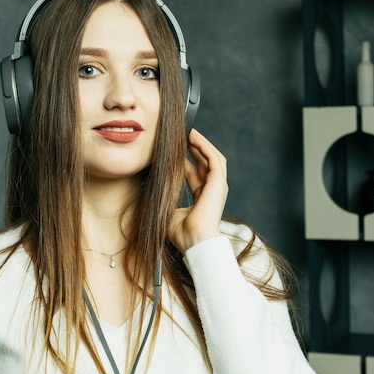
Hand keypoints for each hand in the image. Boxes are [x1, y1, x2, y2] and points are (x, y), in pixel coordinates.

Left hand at [167, 129, 228, 252]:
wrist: (194, 242)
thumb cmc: (182, 233)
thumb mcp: (169, 211)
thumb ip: (166, 198)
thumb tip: (154, 187)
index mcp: (202, 198)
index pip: (195, 173)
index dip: (186, 158)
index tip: (175, 148)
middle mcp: (211, 191)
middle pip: (204, 162)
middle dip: (194, 147)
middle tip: (182, 134)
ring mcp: (217, 187)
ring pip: (212, 157)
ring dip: (201, 143)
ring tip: (189, 131)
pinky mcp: (219, 183)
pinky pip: (213, 159)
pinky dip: (204, 146)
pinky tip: (194, 137)